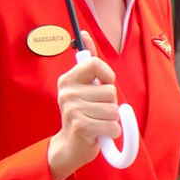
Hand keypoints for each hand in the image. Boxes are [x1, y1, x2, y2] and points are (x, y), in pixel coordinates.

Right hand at [47, 54, 123, 179]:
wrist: (72, 145)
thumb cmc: (84, 114)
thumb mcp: (85, 86)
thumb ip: (88, 61)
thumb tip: (84, 33)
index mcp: (68, 79)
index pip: (96, 64)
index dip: (108, 76)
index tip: (104, 85)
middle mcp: (67, 92)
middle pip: (110, 91)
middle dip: (111, 104)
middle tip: (97, 111)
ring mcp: (71, 109)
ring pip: (113, 110)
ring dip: (111, 119)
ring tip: (97, 122)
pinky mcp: (80, 126)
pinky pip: (112, 126)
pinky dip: (111, 132)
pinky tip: (99, 133)